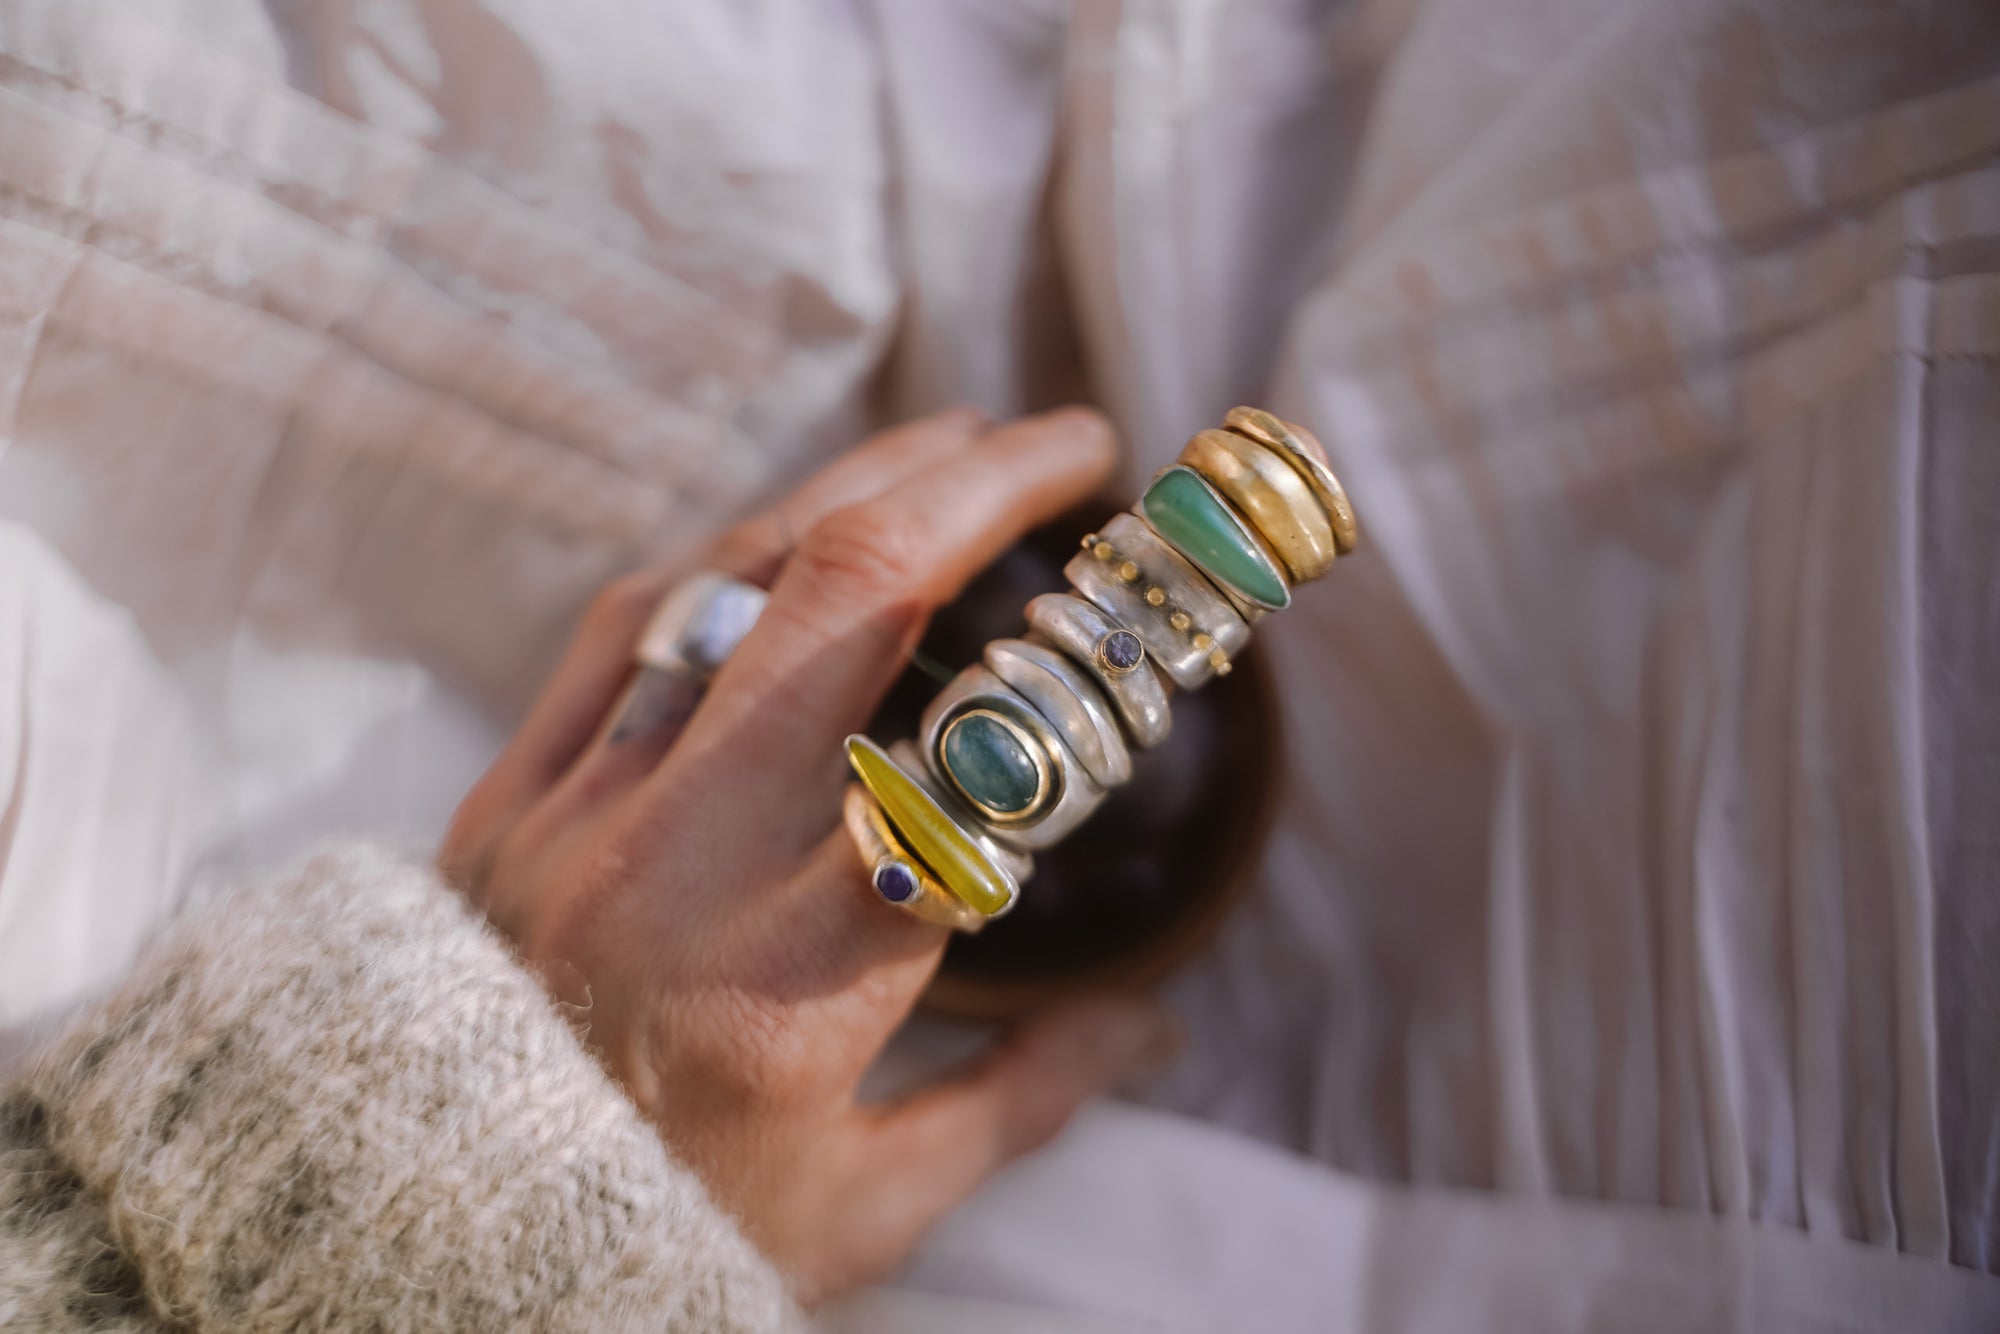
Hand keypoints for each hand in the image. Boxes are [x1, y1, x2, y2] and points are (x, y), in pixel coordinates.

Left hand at [441, 408, 1179, 1301]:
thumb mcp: (870, 1203)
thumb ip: (1025, 1098)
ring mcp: (586, 813)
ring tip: (955, 440)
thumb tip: (1152, 1023)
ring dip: (860, 486)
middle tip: (1070, 441)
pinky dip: (722, 558)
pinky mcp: (507, 799)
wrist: (421, 1240)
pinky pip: (618, 627)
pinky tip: (792, 524)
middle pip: (854, 599)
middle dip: (981, 487)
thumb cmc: (665, 1230)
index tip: (1138, 615)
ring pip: (732, 582)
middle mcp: (697, 863)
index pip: (985, 768)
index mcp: (809, 979)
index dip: (1082, 671)